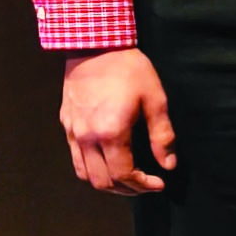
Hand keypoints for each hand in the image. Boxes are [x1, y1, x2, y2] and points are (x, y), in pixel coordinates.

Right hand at [59, 48, 174, 194]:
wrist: (94, 46)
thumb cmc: (129, 70)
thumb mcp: (155, 100)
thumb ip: (162, 136)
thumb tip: (169, 164)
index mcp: (110, 133)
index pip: (124, 175)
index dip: (143, 185)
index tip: (159, 184)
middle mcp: (87, 137)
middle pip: (102, 181)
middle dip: (126, 189)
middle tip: (145, 185)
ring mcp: (73, 132)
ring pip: (84, 174)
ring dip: (107, 183)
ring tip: (128, 179)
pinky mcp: (66, 124)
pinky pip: (75, 158)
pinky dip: (92, 168)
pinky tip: (108, 162)